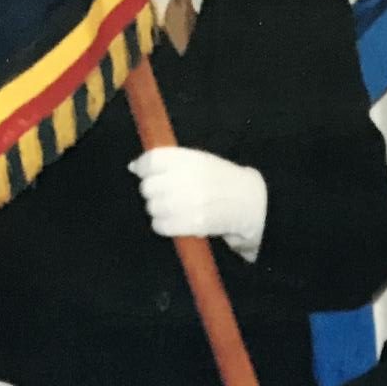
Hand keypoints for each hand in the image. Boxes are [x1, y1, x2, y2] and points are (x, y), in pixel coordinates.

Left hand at [126, 147, 266, 248]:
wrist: (253, 204)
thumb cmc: (222, 181)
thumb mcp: (200, 161)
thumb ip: (169, 161)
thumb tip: (134, 167)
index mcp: (192, 159)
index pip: (152, 160)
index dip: (143, 168)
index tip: (143, 173)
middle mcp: (190, 179)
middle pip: (149, 187)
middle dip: (152, 193)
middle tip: (164, 196)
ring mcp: (193, 202)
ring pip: (153, 207)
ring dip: (158, 211)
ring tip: (172, 211)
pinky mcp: (196, 223)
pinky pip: (162, 225)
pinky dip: (163, 226)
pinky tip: (173, 223)